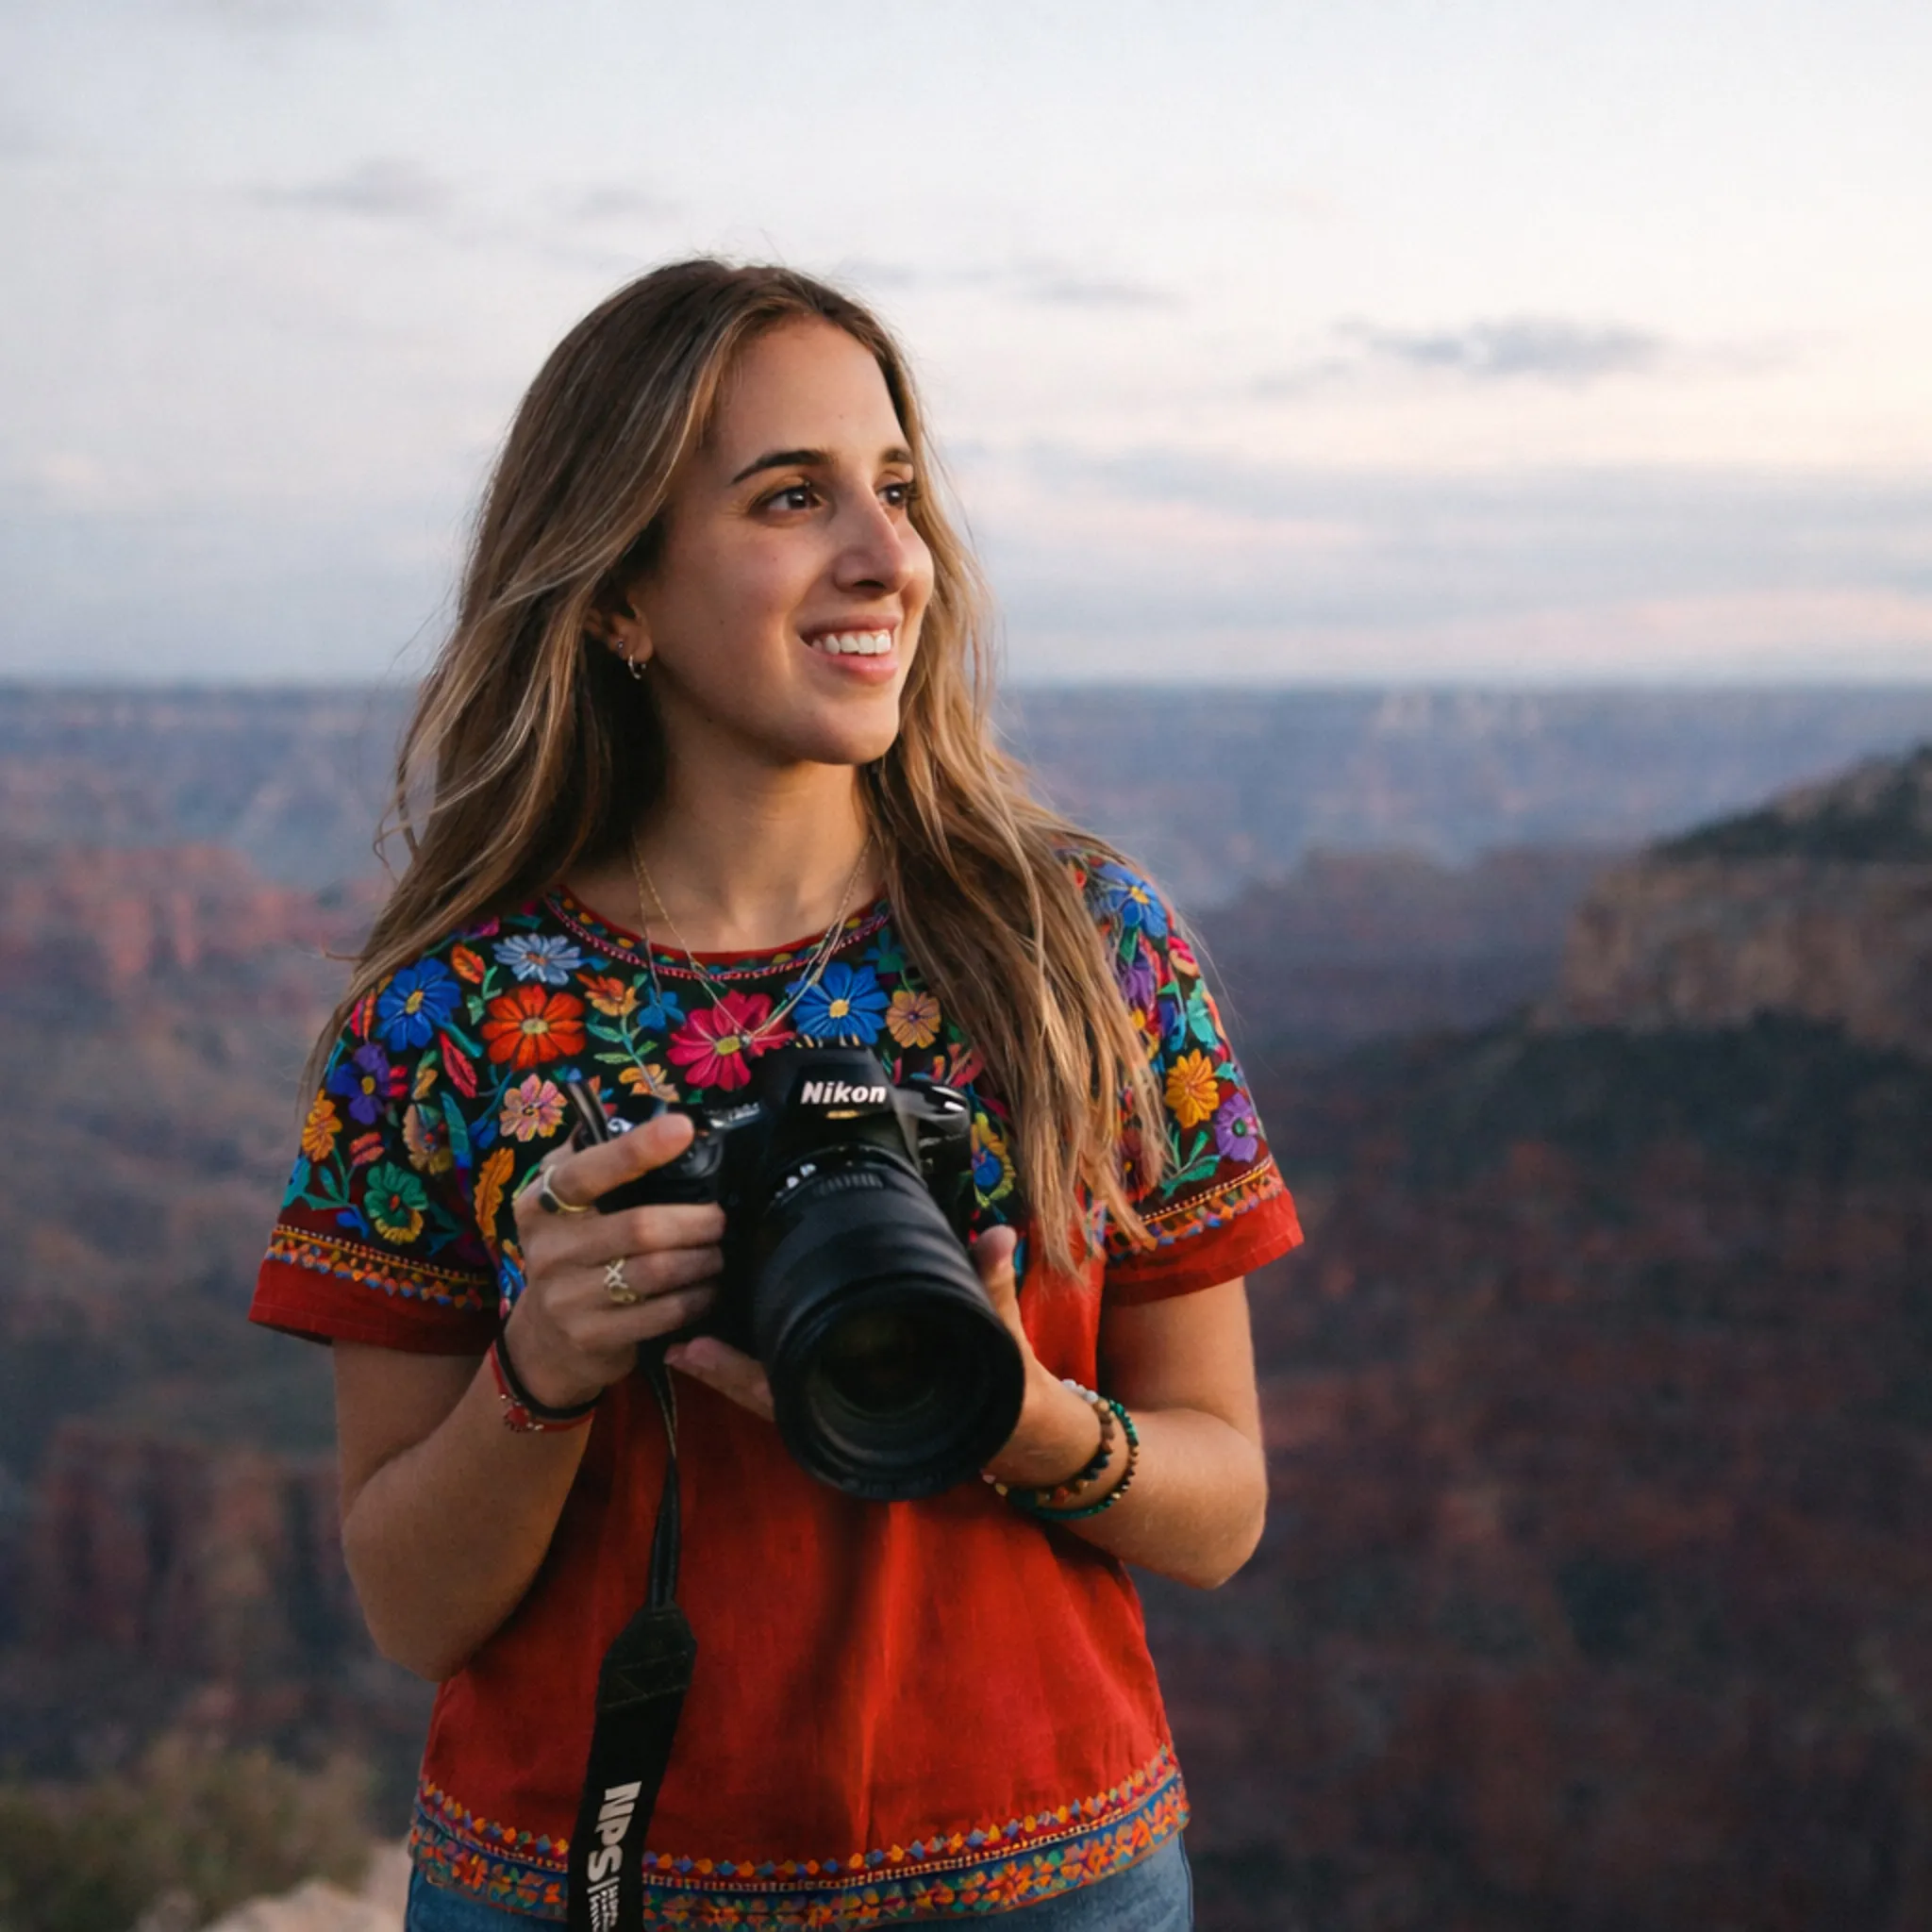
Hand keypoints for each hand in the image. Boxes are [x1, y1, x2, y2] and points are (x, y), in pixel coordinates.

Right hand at [504, 1113, 725, 1409]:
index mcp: (541, 1203)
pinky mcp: (591, 1336)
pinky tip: (707, 1289)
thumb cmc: (572, 1252)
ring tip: (718, 1253)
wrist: (545, 1338)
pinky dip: (696, 1298)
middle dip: (696, 1220)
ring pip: (657, 1271)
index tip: (683, 1129)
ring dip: (702, 1260)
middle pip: (641, 1226)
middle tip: (720, 1219)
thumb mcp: (567, 1204)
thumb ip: (599, 1160)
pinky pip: (662, 1313)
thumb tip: (661, 1116)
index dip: (637, 1149)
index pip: (588, 1171)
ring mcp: (565, 1298)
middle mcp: (548, 1249)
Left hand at [665, 1229, 1100, 1469]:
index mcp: (872, 1401)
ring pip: (773, 1390)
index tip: (691, 1351)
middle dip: (718, 1368)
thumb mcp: (999, 1335)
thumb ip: (990, 1287)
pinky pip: (795, 1380)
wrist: (1023, 1428)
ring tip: (680, 1331)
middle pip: (766, 1393)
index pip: (792, 1395)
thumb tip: (996, 1238)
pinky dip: (758, 1363)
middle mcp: (850, 1405)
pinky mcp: (850, 1390)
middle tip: (668, 1334)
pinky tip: (726, 1333)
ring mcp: (847, 1401)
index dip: (739, 1375)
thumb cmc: (1006, 1386)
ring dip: (729, 1366)